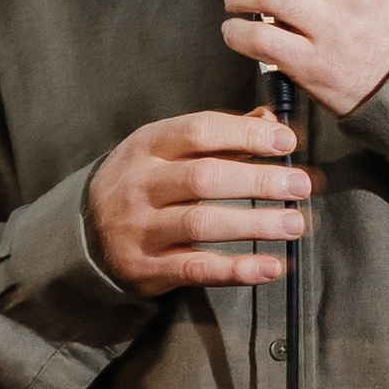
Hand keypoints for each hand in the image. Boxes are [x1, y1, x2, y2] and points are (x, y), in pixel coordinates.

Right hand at [86, 108, 311, 294]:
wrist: (87, 234)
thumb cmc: (144, 184)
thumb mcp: (169, 150)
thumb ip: (222, 136)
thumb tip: (271, 119)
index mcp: (147, 145)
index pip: (200, 131)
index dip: (247, 135)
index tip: (287, 142)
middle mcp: (140, 184)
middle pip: (205, 177)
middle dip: (259, 181)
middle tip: (301, 185)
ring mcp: (140, 228)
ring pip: (202, 223)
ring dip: (255, 224)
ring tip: (294, 224)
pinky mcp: (148, 268)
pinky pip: (197, 269)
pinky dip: (238, 270)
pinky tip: (272, 267)